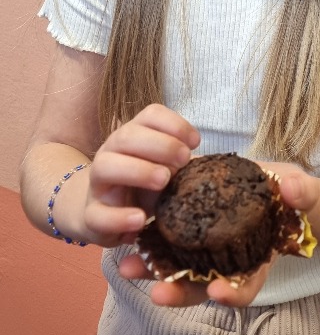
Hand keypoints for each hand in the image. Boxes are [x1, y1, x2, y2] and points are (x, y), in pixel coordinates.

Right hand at [84, 104, 199, 246]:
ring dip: (138, 170)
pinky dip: (120, 216)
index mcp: (133, 136)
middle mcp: (111, 153)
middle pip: (127, 135)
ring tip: (164, 181)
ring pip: (106, 166)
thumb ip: (180, 163)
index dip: (174, 124)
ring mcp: (98, 184)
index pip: (150, 115)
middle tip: (183, 160)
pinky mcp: (91, 215)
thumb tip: (213, 166)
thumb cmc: (143, 186)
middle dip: (160, 145)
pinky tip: (141, 219)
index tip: (195, 142)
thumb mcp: (164, 169)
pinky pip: (97, 214)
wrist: (103, 214)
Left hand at [117, 160, 318, 308]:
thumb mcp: (301, 191)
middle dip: (180, 291)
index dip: (233, 294)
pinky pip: (166, 241)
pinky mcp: (190, 228)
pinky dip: (149, 243)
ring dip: (153, 270)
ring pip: (178, 267)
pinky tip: (130, 238)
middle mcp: (228, 262)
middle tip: (158, 293)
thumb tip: (292, 189)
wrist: (272, 184)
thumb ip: (302, 193)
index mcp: (257, 261)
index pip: (246, 286)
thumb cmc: (290, 194)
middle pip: (202, 286)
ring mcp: (206, 248)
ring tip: (128, 267)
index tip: (218, 292)